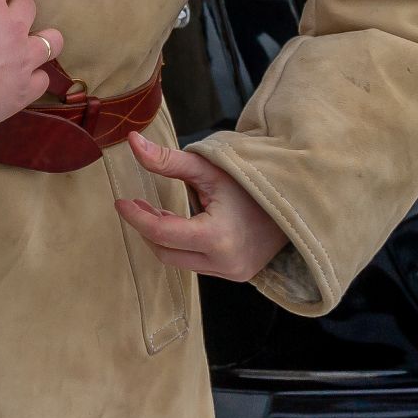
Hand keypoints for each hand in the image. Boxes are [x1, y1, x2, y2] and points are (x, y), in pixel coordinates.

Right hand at [0, 0, 61, 133]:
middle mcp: (13, 28)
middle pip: (28, 5)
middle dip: (13, 9)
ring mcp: (23, 60)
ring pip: (51, 41)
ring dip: (39, 40)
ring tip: (22, 47)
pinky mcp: (24, 90)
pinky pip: (42, 79)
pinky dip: (32, 77)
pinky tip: (17, 79)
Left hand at [113, 132, 288, 281]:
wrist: (297, 202)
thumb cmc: (254, 182)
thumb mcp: (210, 169)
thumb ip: (169, 161)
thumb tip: (132, 142)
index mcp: (218, 238)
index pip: (162, 234)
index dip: (136, 218)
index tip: (121, 202)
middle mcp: (225, 263)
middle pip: (166, 253)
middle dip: (147, 229)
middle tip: (136, 205)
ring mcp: (232, 273)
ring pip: (180, 262)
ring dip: (164, 238)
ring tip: (156, 212)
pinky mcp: (237, 274)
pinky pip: (197, 264)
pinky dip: (183, 246)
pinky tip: (180, 224)